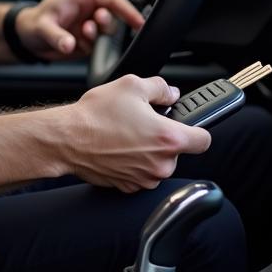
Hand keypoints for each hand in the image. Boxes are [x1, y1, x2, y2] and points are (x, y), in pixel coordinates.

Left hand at [14, 0, 143, 60]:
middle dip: (105, 24)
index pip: (113, 0)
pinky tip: (78, 45)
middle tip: (89, 28)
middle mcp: (91, 9)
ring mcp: (91, 25)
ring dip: (97, 37)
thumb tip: (69, 44)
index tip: (138, 23)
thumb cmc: (35, 22)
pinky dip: (93, 48)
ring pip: (108, 32)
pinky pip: (100, 46)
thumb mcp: (42, 26)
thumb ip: (56, 35)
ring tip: (81, 37)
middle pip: (113, 16)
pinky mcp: (89, 41)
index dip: (128, 10)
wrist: (27, 36)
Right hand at [62, 74, 211, 192]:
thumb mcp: (132, 85)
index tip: (189, 125)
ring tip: (127, 134)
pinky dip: (134, 162)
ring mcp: (144, 178)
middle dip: (165, 138)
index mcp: (168, 139)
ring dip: (149, 151)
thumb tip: (171, 93)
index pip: (204, 140)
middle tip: (145, 123)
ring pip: (159, 163)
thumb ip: (160, 88)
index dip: (198, 129)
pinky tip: (118, 147)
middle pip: (179, 152)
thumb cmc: (96, 115)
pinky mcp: (128, 186)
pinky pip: (141, 173)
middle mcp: (160, 164)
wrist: (67, 139)